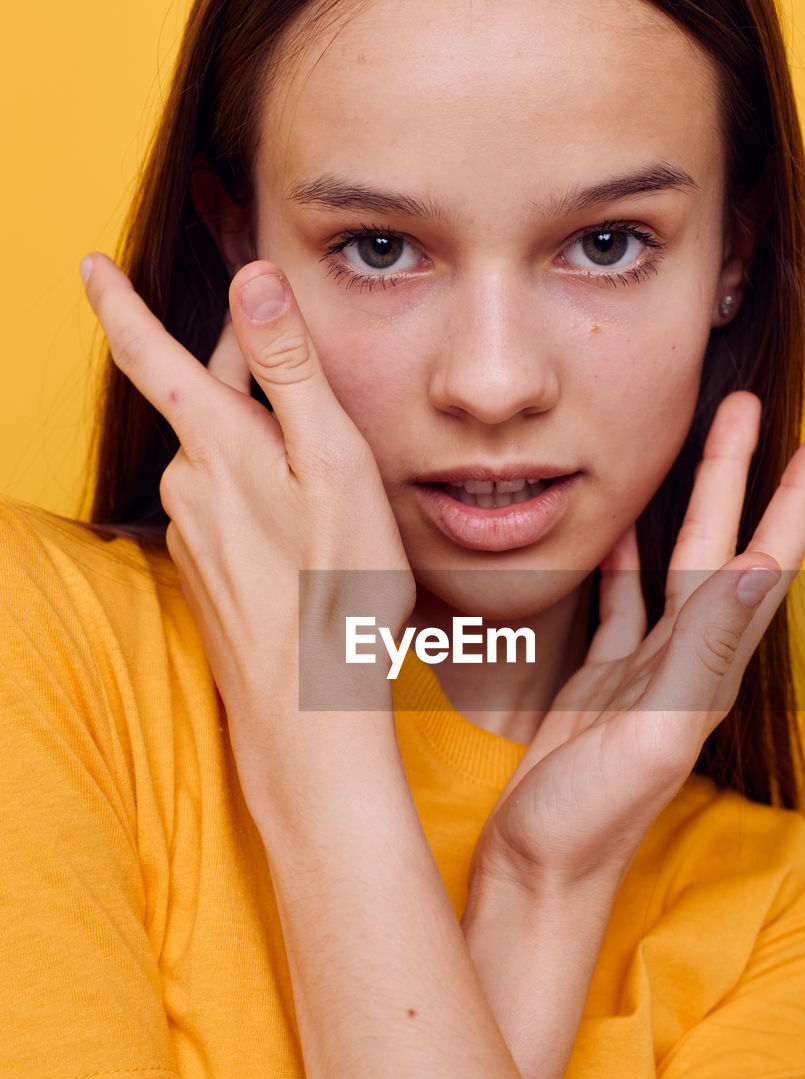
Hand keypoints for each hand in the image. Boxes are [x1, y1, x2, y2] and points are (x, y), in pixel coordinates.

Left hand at [81, 255, 414, 747]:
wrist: (307, 709)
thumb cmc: (336, 588)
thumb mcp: (331, 463)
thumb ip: (290, 370)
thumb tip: (253, 280)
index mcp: (215, 445)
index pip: (150, 355)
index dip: (118, 304)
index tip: (90, 266)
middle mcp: (186, 485)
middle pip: (204, 403)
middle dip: (239, 374)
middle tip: (288, 361)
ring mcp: (192, 535)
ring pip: (218, 458)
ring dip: (256, 444)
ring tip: (317, 465)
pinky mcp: (207, 576)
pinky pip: (225, 510)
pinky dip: (256, 499)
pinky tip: (299, 530)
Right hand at [471, 392, 804, 895]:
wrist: (541, 871)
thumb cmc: (590, 820)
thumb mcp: (653, 737)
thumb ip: (702, 655)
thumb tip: (759, 569)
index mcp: (707, 668)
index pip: (763, 562)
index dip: (797, 498)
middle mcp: (686, 661)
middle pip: (722, 545)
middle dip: (741, 474)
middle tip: (749, 403)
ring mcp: (644, 668)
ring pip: (674, 564)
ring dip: (691, 505)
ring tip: (698, 449)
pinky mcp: (602, 679)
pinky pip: (620, 602)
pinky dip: (623, 559)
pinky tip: (620, 530)